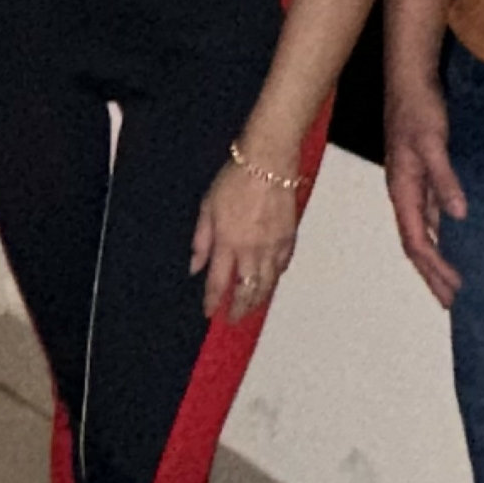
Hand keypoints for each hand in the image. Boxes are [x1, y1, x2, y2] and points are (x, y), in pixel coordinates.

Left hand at [193, 153, 299, 322]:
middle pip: (247, 289)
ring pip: (267, 283)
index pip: (219, 282)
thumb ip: (201, 239)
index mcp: (228, 242)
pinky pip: (282, 266)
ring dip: (259, 299)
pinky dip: (275, 277)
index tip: (210, 314)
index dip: (213, 301)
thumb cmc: (233, 180)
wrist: (268, 164)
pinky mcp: (289, 239)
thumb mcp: (207, 206)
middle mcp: (252, 251)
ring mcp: (273, 247)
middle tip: (234, 319)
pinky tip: (270, 281)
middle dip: (240, 308)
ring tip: (252, 308)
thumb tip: (194, 266)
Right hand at [385, 71, 467, 307]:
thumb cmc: (418, 109)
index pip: (416, 240)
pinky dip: (442, 235)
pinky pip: (430, 215)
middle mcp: (404, 192)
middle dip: (431, 274)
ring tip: (453, 282)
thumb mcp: (432, 143)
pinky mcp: (422, 175)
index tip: (454, 290)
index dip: (434, 268)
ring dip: (436, 258)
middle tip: (452, 303)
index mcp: (401, 189)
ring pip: (422, 231)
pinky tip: (456, 240)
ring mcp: (412, 184)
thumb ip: (444, 179)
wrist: (409, 80)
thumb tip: (458, 217)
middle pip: (415, 243)